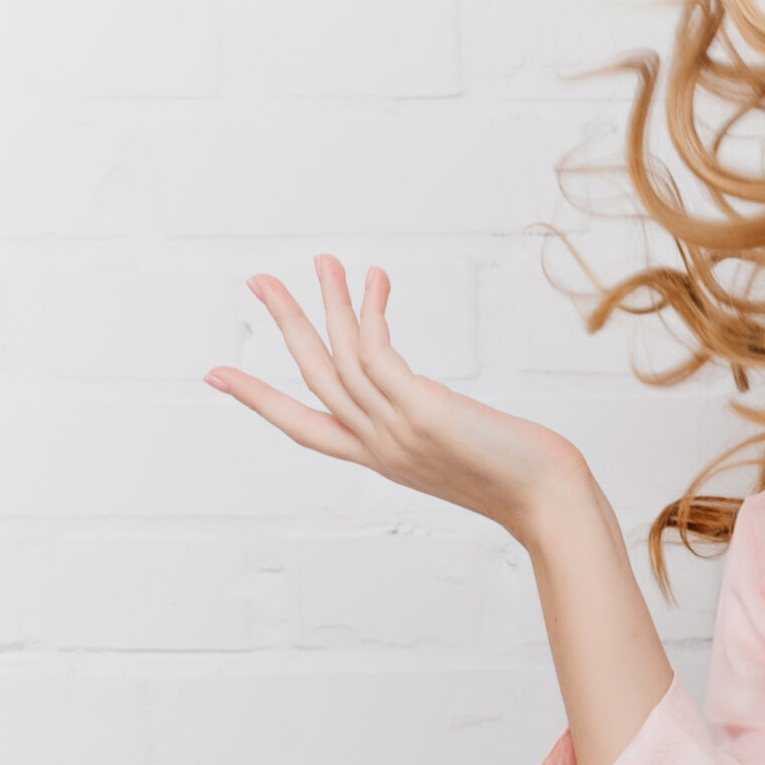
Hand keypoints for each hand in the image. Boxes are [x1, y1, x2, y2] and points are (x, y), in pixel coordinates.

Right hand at [208, 254, 592, 537]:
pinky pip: (379, 353)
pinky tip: (373, 281)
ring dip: (328, 303)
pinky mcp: (422, 410)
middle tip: (258, 280)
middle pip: (312, 377)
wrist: (549, 502)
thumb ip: (434, 434)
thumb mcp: (460, 458)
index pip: (303, 428)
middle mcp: (378, 445)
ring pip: (341, 357)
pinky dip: (370, 312)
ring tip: (322, 261)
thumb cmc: (521, 482)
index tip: (215, 374)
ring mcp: (396, 429)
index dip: (258, 400)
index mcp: (380, 459)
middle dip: (284, 325)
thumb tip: (437, 413)